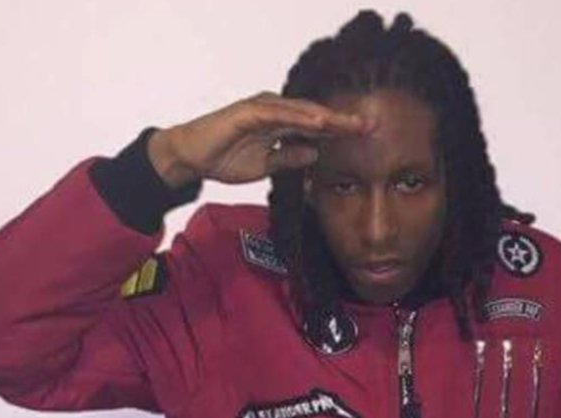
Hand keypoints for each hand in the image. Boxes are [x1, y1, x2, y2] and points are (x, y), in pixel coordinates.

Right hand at [147, 92, 373, 187]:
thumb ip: (289, 158)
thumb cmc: (225, 158)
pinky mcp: (248, 111)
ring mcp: (261, 109)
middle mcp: (274, 111)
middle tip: (369, 125)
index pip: (316, 126)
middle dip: (341, 120)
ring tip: (349, 123)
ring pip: (300, 111)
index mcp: (280, 124)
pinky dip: (298, 117)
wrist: (192, 157)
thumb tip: (315, 155)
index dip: (341, 130)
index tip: (366, 136)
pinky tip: (317, 122)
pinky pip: (277, 114)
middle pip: (314, 115)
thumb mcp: (266, 166)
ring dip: (325, 116)